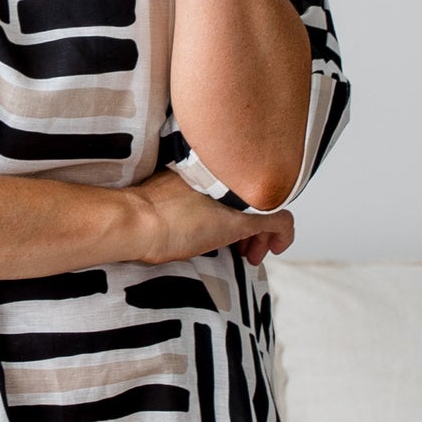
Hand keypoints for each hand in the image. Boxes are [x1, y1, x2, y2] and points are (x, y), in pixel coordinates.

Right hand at [125, 171, 290, 266]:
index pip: (239, 184)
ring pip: (268, 209)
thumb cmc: (144, 214)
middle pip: (255, 198)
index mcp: (209, 168)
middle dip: (254, 226)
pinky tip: (278, 249)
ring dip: (263, 234)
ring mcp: (238, 197)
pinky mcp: (245, 219)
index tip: (227, 225)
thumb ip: (184, 194)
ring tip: (250, 253)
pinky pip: (280, 222)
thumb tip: (185, 210)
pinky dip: (283, 236)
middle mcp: (228, 177)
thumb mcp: (170, 193)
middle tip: (243, 247)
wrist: (138, 220)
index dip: (239, 206)